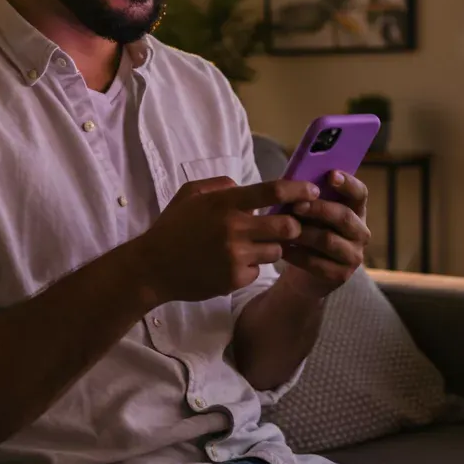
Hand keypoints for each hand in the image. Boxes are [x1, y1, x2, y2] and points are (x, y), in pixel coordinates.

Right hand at [132, 177, 319, 305]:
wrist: (152, 268)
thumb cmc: (171, 228)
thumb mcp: (190, 194)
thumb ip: (220, 185)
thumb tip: (245, 184)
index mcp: (225, 203)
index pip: (273, 191)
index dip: (299, 191)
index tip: (312, 192)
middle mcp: (234, 228)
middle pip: (287, 226)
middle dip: (293, 226)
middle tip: (287, 226)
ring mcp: (236, 255)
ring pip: (277, 251)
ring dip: (272, 247)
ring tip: (252, 246)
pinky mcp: (235, 278)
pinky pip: (259, 270)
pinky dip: (252, 266)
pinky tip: (233, 264)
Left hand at [279, 170, 370, 299]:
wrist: (306, 272)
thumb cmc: (308, 231)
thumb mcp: (311, 213)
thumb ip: (309, 197)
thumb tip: (294, 180)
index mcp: (356, 210)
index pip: (360, 193)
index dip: (348, 183)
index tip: (330, 175)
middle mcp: (361, 232)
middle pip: (343, 216)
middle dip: (318, 209)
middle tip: (296, 205)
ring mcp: (354, 255)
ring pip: (328, 240)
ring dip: (303, 233)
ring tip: (283, 228)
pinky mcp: (341, 275)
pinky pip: (317, 263)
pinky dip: (296, 255)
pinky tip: (282, 249)